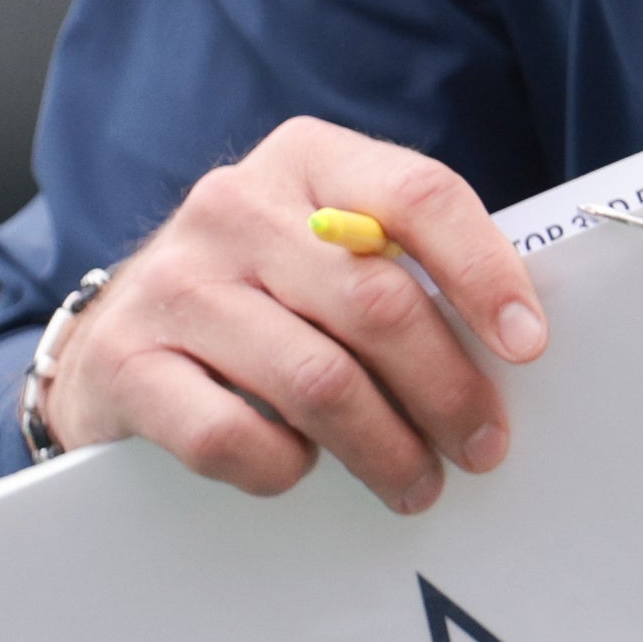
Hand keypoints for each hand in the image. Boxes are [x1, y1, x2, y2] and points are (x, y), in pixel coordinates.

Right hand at [39, 119, 548, 513]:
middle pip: (375, 301)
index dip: (483, 271)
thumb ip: (399, 268)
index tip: (527, 344)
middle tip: (481, 445)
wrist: (114, 335)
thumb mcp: (324, 248)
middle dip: (446, 389)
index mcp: (305, 159)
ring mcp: (175, 282)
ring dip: (385, 447)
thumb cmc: (259, 296)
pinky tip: (302, 468)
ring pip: (317, 380)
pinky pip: (233, 435)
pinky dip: (285, 467)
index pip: (416, 194)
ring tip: (416, 482)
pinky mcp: (126, 361)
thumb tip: (510, 344)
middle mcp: (235, 206)